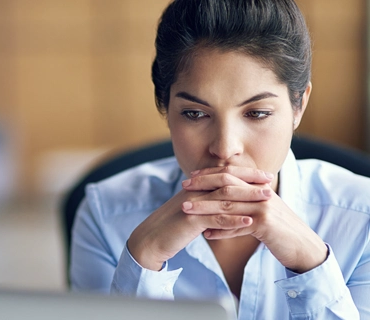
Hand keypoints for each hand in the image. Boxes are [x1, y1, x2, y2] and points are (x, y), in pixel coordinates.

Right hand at [127, 167, 271, 270]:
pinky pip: (215, 219)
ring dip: (248, 198)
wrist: (150, 239)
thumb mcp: (190, 210)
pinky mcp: (190, 221)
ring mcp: (192, 205)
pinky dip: (234, 220)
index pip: (223, 174)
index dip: (245, 173)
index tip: (264, 175)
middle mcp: (194, 191)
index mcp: (195, 187)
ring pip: (224, 198)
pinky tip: (250, 222)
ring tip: (268, 200)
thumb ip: (205, 202)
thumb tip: (223, 199)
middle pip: (226, 181)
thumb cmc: (171, 226)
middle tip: (270, 182)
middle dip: (250, 181)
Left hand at [182, 166, 327, 272]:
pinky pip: (237, 226)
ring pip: (228, 205)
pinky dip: (221, 230)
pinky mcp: (266, 224)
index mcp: (259, 187)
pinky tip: (206, 235)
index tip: (191, 177)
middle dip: (202, 185)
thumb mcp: (260, 213)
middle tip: (183, 187)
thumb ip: (243, 205)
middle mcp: (261, 193)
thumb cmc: (279, 231)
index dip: (209, 174)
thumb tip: (220, 205)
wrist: (303, 247)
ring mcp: (264, 208)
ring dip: (204, 207)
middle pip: (227, 185)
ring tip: (186, 210)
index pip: (231, 175)